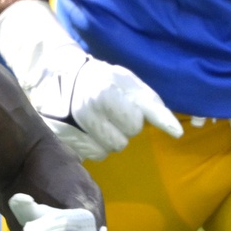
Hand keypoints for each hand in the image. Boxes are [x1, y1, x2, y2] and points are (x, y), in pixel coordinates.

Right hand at [0, 0, 180, 159]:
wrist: (53, 74)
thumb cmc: (99, 77)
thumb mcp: (128, 82)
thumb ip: (153, 106)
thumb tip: (177, 132)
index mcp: (104, 94)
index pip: (135, 125)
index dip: (132, 116)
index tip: (122, 106)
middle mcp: (85, 113)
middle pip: (121, 142)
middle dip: (120, 129)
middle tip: (106, 112)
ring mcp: (70, 129)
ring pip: (106, 152)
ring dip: (105, 139)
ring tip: (94, 121)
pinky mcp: (60, 140)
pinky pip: (90, 156)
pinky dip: (90, 145)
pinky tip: (83, 129)